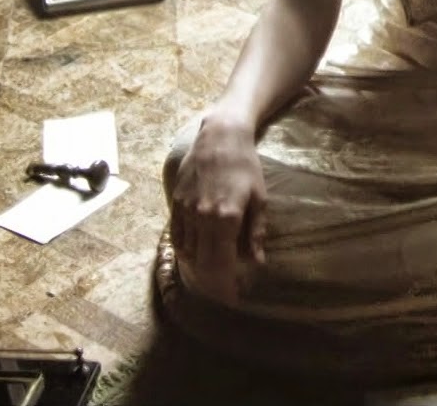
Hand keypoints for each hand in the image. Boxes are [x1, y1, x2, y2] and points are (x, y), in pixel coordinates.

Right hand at [170, 112, 266, 303]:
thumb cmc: (246, 165)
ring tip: (213, 277)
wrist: (220, 136)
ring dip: (200, 269)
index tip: (234, 299)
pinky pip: (177, 237)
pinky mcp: (176, 203)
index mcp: (226, 218)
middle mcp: (202, 218)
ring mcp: (186, 211)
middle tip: (224, 293)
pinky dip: (186, 252)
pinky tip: (196, 256)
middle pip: (203, 264)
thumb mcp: (260, 198)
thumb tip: (256, 263)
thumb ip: (256, 232)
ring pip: (188, 253)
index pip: (221, 265)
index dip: (226, 286)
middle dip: (213, 284)